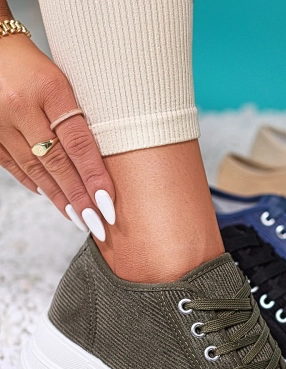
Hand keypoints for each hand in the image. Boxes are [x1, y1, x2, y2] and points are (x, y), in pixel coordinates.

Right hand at [0, 33, 114, 239]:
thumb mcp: (64, 81)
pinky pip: (12, 165)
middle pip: (56, 162)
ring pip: (34, 169)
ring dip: (59, 198)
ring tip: (79, 219)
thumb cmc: (35, 64)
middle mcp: (21, 106)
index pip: (78, 142)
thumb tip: (99, 165)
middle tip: (97, 224)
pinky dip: (34, 183)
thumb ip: (79, 118)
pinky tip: (50, 197)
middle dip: (79, 198)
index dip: (94, 177)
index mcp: (49, 88)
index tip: (108, 204)